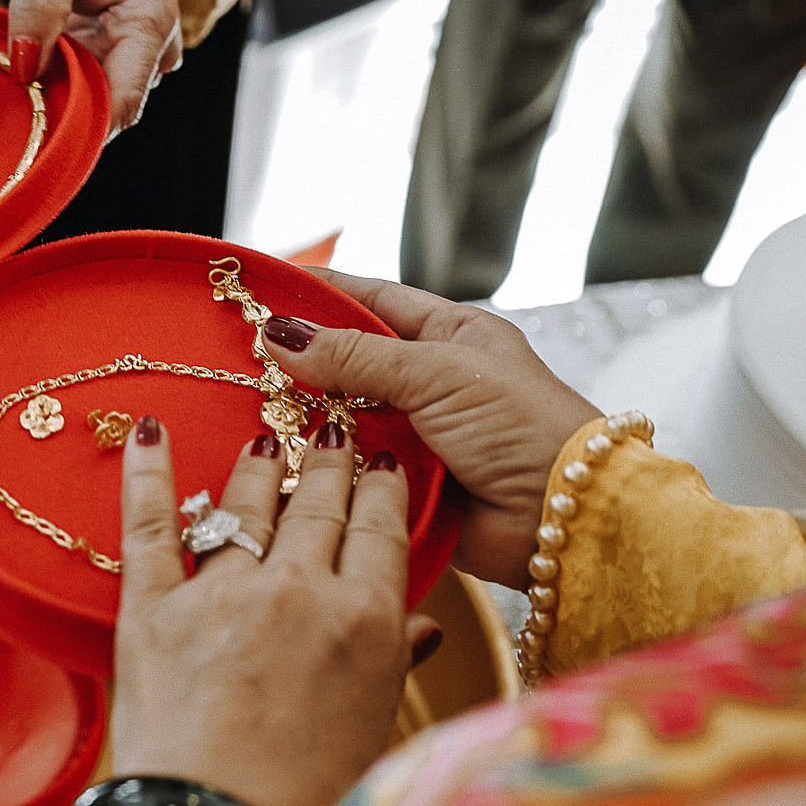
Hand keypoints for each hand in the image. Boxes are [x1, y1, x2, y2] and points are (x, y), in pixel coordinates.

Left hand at [7, 0, 220, 136]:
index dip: (75, 128)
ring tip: (26, 56)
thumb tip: (22, 67)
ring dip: (55, 90)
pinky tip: (40, 53)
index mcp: (149, 25)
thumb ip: (40, 4)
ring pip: (91, 101)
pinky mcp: (119, 63)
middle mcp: (153, 55)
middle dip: (57, 109)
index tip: (29, 130)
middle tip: (9, 87)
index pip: (119, 106)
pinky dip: (58, 76)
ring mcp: (138, 63)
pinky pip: (86, 84)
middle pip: (103, 111)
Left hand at [109, 418, 433, 805]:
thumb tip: (423, 630)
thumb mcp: (373, 729)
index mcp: (367, 621)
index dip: (380, 488)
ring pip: (247, 505)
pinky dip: (147, 472)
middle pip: (319, 505)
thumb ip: (394, 666)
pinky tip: (148, 428)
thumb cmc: (307, 801)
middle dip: (328, 461)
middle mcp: (300, 591)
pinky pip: (150, 524)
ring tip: (266, 438)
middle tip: (330, 430)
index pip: (380, 529)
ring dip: (260, 465)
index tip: (380, 460)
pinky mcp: (152, 607)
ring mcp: (222, 593)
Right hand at [260, 269, 600, 587]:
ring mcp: (416, 436)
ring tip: (252, 404)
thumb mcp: (435, 373)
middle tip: (242, 353)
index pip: (373, 301)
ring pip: (343, 418)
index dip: (320, 292)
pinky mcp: (403, 487)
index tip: (267, 286)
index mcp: (451, 335)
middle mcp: (432, 382)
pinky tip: (279, 457)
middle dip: (301, 359)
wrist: (564, 518)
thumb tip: (280, 334)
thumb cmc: (523, 429)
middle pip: (349, 361)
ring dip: (307, 415)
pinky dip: (321, 466)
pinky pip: (349, 471)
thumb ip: (354, 355)